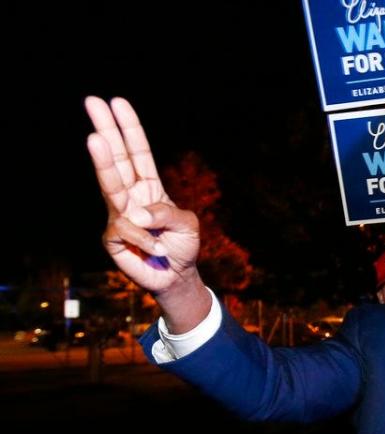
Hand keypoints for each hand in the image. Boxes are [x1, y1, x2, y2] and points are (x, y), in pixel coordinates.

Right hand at [86, 97, 209, 331]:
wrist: (176, 277)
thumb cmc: (182, 246)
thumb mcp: (187, 225)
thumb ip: (167, 215)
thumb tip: (136, 213)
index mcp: (149, 186)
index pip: (138, 152)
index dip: (130, 129)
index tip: (118, 103)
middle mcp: (131, 195)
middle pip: (117, 158)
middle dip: (105, 129)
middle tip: (92, 101)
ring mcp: (119, 214)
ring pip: (110, 184)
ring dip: (102, 161)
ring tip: (94, 138)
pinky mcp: (112, 236)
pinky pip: (127, 229)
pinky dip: (146, 240)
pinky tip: (158, 250)